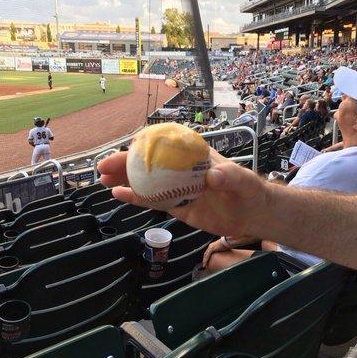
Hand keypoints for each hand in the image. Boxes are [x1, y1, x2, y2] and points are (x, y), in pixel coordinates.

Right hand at [98, 148, 269, 237]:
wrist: (253, 214)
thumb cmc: (248, 189)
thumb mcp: (242, 180)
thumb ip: (230, 176)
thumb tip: (214, 176)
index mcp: (194, 155)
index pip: (166, 143)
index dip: (145, 143)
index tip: (128, 147)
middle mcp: (181, 168)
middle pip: (150, 163)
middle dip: (126, 163)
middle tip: (104, 167)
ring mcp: (177, 187)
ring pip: (147, 181)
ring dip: (125, 179)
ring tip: (103, 179)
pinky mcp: (177, 206)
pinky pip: (153, 201)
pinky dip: (136, 198)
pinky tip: (118, 195)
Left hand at [202, 239, 228, 267]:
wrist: (227, 241)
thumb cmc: (226, 245)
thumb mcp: (222, 249)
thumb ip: (219, 251)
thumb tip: (221, 255)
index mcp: (212, 246)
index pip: (208, 253)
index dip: (206, 257)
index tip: (206, 262)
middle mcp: (210, 246)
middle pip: (205, 254)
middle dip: (204, 259)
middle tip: (204, 265)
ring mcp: (210, 247)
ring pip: (206, 255)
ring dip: (204, 260)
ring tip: (204, 265)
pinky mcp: (211, 248)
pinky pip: (207, 255)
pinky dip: (206, 259)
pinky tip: (205, 263)